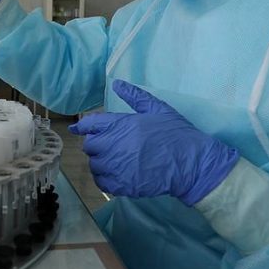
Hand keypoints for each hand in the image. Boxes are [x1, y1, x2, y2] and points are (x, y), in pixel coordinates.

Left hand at [69, 80, 239, 204]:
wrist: (191, 163)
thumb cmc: (176, 134)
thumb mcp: (157, 109)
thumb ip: (135, 96)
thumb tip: (118, 84)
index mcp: (121, 124)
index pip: (90, 124)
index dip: (82, 127)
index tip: (77, 129)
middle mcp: (114, 145)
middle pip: (90, 145)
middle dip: (96, 145)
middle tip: (109, 146)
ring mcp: (117, 166)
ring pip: (94, 165)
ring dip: (100, 162)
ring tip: (113, 161)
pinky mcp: (122, 185)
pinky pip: (101, 182)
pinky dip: (104, 178)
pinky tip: (115, 175)